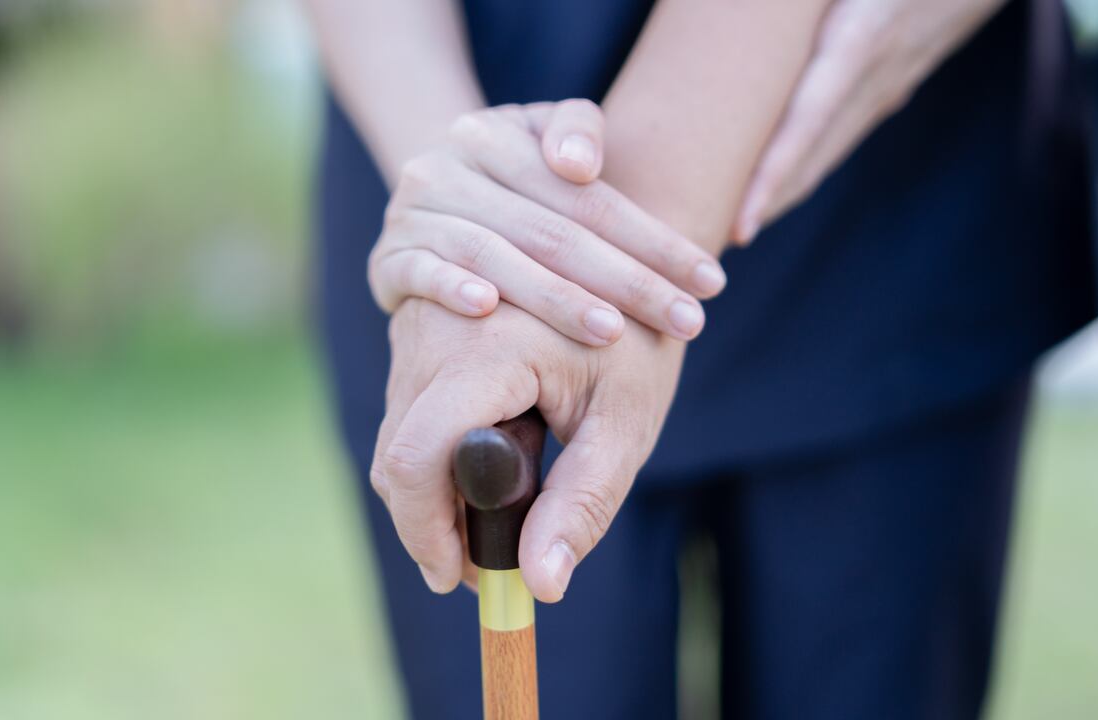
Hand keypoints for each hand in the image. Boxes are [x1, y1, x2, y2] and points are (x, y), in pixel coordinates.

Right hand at [368, 100, 726, 345]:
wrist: (426, 193)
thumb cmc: (510, 174)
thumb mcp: (541, 135)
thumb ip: (576, 130)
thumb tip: (579, 164)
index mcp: (496, 136)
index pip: (588, 195)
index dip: (653, 240)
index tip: (710, 282)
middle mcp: (450, 169)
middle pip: (552, 232)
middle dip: (627, 282)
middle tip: (686, 322)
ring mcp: (413, 215)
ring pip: (493, 256)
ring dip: (554, 297)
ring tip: (611, 331)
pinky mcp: (387, 261)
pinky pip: (418, 274)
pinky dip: (450, 288)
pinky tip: (488, 309)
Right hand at [372, 299, 682, 601]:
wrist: (626, 249)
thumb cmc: (638, 337)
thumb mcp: (626, 423)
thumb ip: (584, 504)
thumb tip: (542, 586)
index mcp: (484, 350)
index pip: (416, 459)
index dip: (425, 532)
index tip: (458, 579)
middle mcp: (433, 329)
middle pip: (397, 458)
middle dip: (430, 524)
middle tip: (487, 565)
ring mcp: (416, 324)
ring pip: (396, 436)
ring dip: (435, 487)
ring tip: (509, 501)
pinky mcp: (414, 328)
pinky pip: (404, 408)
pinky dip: (436, 450)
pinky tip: (495, 454)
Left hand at [735, 0, 1006, 242]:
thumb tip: (745, 0)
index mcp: (865, 36)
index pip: (811, 119)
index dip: (775, 174)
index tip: (741, 222)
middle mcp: (878, 73)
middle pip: (812, 155)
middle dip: (763, 204)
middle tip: (711, 247)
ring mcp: (889, 84)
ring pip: (825, 152)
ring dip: (779, 193)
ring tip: (728, 229)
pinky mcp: (892, 83)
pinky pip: (838, 133)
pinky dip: (803, 164)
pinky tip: (772, 186)